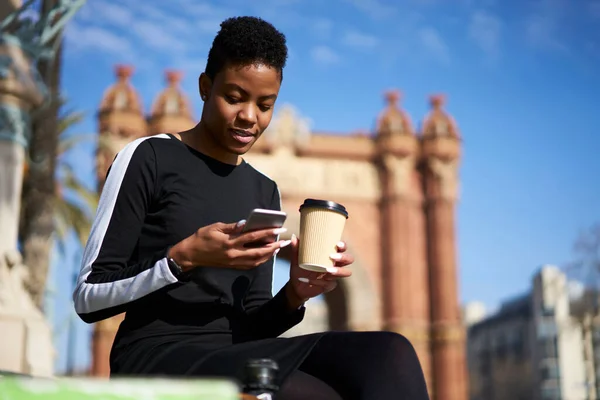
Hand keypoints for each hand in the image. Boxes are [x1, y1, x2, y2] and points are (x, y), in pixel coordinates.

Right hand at [169, 220, 290, 270]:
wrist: (191, 255)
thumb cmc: (202, 238)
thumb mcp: (215, 228)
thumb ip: (232, 227)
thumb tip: (246, 223)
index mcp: (229, 243)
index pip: (252, 237)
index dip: (267, 233)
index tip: (279, 229)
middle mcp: (234, 254)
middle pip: (259, 252)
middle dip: (274, 247)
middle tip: (285, 241)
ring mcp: (234, 262)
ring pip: (256, 261)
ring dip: (269, 255)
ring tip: (279, 247)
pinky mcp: (233, 266)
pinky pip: (251, 265)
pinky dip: (261, 260)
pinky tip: (267, 255)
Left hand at [286, 235, 353, 307]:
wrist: (296, 285)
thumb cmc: (299, 269)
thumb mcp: (296, 259)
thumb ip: (296, 249)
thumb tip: (294, 237)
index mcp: (329, 254)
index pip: (342, 248)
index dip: (343, 245)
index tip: (337, 244)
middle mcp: (335, 264)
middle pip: (349, 259)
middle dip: (343, 257)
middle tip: (332, 257)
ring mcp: (334, 275)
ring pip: (346, 272)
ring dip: (338, 271)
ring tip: (327, 270)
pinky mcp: (330, 285)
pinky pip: (330, 284)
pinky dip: (320, 282)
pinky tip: (311, 281)